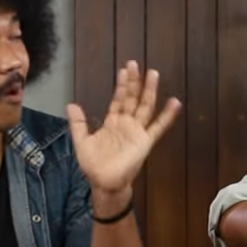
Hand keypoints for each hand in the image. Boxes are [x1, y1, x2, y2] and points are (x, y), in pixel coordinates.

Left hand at [66, 60, 181, 192]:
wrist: (105, 183)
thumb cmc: (94, 165)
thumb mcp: (82, 142)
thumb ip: (79, 123)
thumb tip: (71, 104)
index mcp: (112, 122)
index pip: (118, 99)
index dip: (121, 85)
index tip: (124, 70)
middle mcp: (126, 124)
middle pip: (132, 98)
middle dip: (134, 82)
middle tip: (135, 64)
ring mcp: (137, 131)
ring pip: (145, 107)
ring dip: (149, 91)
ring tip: (154, 74)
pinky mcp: (145, 141)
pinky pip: (158, 127)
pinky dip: (167, 116)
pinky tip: (174, 103)